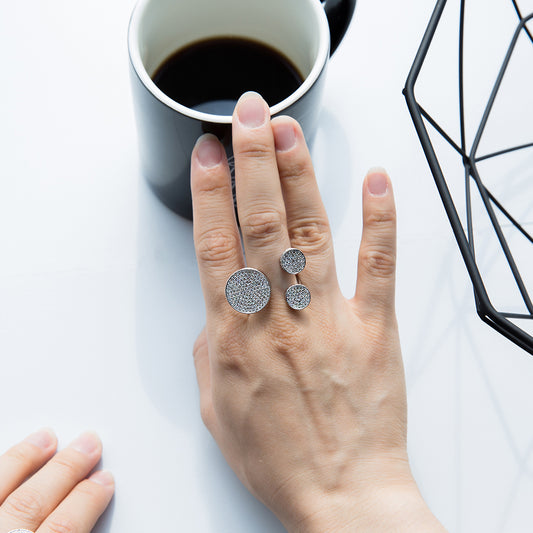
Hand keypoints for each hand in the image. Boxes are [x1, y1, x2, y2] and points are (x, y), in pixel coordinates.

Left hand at [0, 429, 113, 532]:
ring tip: (45, 437)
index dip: (87, 500)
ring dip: (24, 460)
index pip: (65, 527)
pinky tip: (6, 460)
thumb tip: (91, 522)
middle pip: (33, 501)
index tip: (103, 481)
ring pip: (0, 488)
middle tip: (88, 444)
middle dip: (66, 468)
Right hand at [191, 92, 444, 531]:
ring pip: (312, 234)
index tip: (208, 153)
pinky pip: (377, 267)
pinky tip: (375, 182)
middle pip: (263, 225)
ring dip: (301, 177)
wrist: (342, 494)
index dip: (211, 193)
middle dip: (253, 161)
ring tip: (290, 132)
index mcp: (237, 337)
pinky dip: (379, 220)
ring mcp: (331, 320)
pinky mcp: (375, 330)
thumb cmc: (277, 456)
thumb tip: (217, 308)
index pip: (217, 247)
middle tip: (250, 115)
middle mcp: (281, 319)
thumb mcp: (216, 407)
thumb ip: (212, 348)